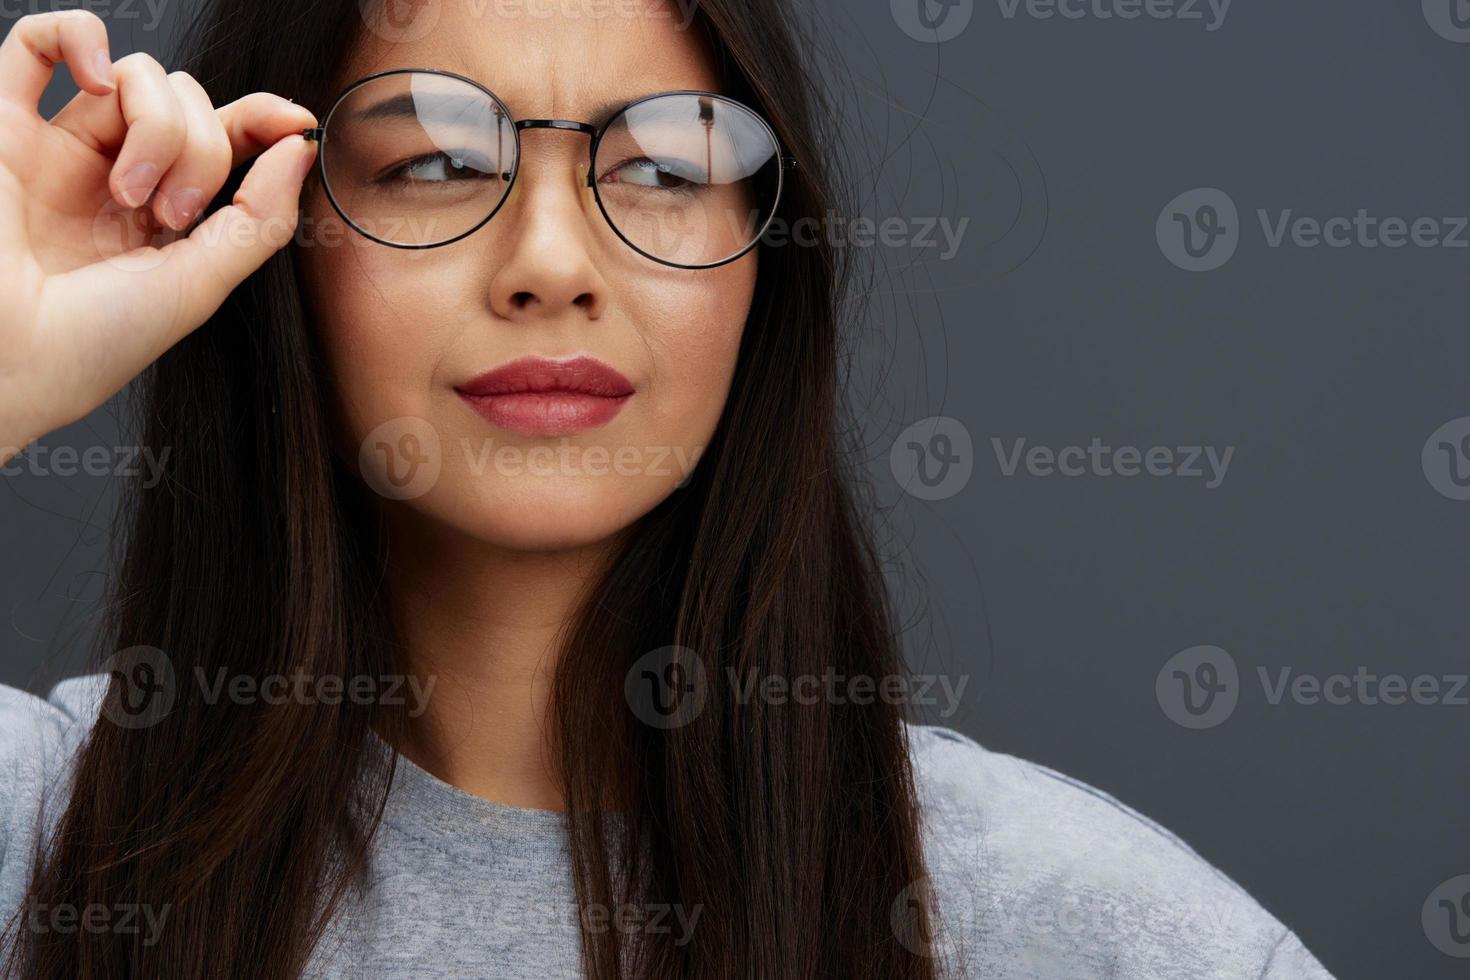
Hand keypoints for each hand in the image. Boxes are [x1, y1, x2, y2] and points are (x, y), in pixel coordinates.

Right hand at [0, 10, 318, 459]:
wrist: (4, 365)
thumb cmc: (89, 345)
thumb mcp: (199, 287)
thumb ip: (259, 217)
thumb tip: (299, 147)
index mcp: (163, 218)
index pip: (224, 141)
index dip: (262, 121)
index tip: (294, 123)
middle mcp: (115, 177)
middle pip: (190, 106)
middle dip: (201, 150)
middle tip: (172, 213)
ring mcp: (60, 148)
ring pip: (135, 77)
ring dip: (155, 124)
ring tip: (128, 193)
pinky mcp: (1, 126)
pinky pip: (35, 42)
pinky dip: (80, 38)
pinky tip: (96, 83)